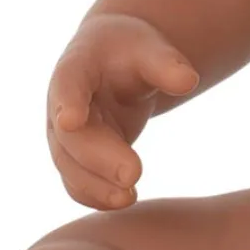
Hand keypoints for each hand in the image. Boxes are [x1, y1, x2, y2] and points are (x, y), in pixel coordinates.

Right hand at [47, 13, 198, 210]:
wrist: (114, 64)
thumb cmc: (131, 51)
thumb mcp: (150, 48)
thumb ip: (166, 64)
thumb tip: (189, 81)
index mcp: (75, 67)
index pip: (67, 84)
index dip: (67, 102)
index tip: (71, 120)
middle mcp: (60, 104)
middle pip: (72, 136)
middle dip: (99, 158)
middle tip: (133, 174)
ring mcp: (64, 135)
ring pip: (71, 166)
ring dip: (96, 185)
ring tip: (128, 198)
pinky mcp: (76, 157)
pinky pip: (79, 182)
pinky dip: (97, 195)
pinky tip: (122, 201)